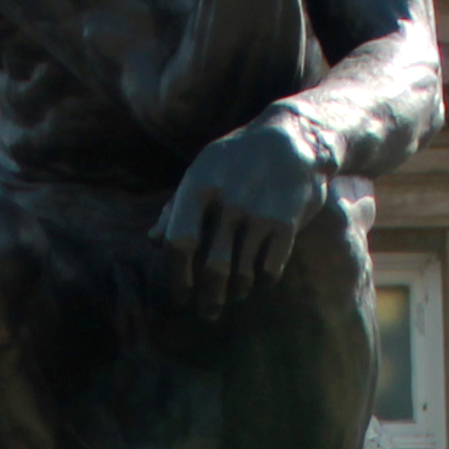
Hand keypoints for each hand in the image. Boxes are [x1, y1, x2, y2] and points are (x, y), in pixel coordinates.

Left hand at [156, 111, 325, 314]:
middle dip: (208, 298)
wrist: (296, 136)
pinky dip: (263, 282)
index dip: (176, 276)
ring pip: (242, 273)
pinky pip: (270, 270)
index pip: (178, 243)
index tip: (180, 296)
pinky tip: (260, 281)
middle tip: (207, 312)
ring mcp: (259, 212)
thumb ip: (177, 206)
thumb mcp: (205, 170)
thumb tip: (152, 242)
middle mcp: (228, 199)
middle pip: (212, 267)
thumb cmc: (240, 157)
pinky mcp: (287, 223)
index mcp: (199, 184)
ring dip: (236, 292)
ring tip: (234, 295)